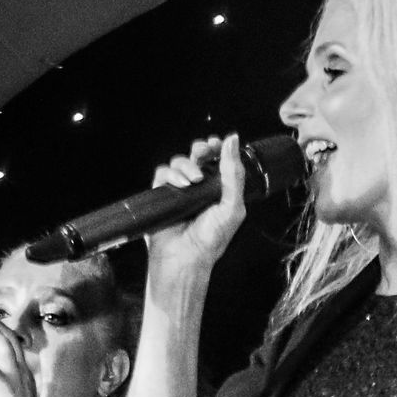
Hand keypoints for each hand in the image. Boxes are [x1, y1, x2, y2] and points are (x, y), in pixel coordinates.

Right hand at [144, 133, 247, 281]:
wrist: (187, 258)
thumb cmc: (211, 239)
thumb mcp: (233, 206)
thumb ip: (234, 174)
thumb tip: (232, 139)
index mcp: (218, 189)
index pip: (218, 159)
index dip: (217, 148)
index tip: (217, 144)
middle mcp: (199, 187)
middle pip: (197, 155)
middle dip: (201, 149)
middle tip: (204, 153)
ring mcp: (179, 190)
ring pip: (180, 162)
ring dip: (187, 165)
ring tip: (194, 180)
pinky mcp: (162, 194)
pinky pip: (163, 173)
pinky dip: (171, 174)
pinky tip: (181, 185)